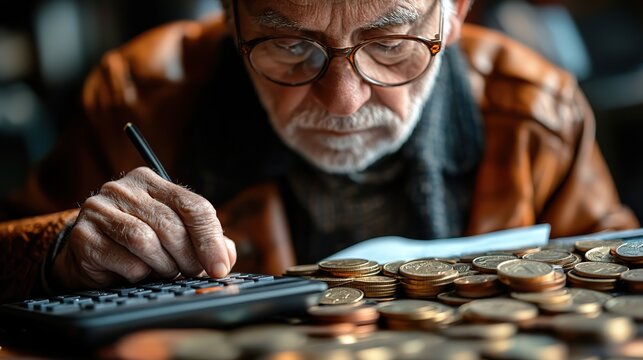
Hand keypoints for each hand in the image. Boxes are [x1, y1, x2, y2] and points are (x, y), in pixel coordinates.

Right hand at [51, 167, 236, 288]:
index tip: (220, 266)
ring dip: (163, 265)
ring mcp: (99, 210)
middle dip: (189, 256)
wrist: (89, 255)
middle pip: (171, 225)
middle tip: (192, 272)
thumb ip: (205, 240)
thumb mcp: (175, 235)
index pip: (193, 205)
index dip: (211, 239)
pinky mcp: (84, 236)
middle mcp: (123, 189)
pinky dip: (139, 274)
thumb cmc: (140, 244)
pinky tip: (137, 273)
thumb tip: (225, 257)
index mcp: (151, 181)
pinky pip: (124, 261)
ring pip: (146, 241)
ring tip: (165, 271)